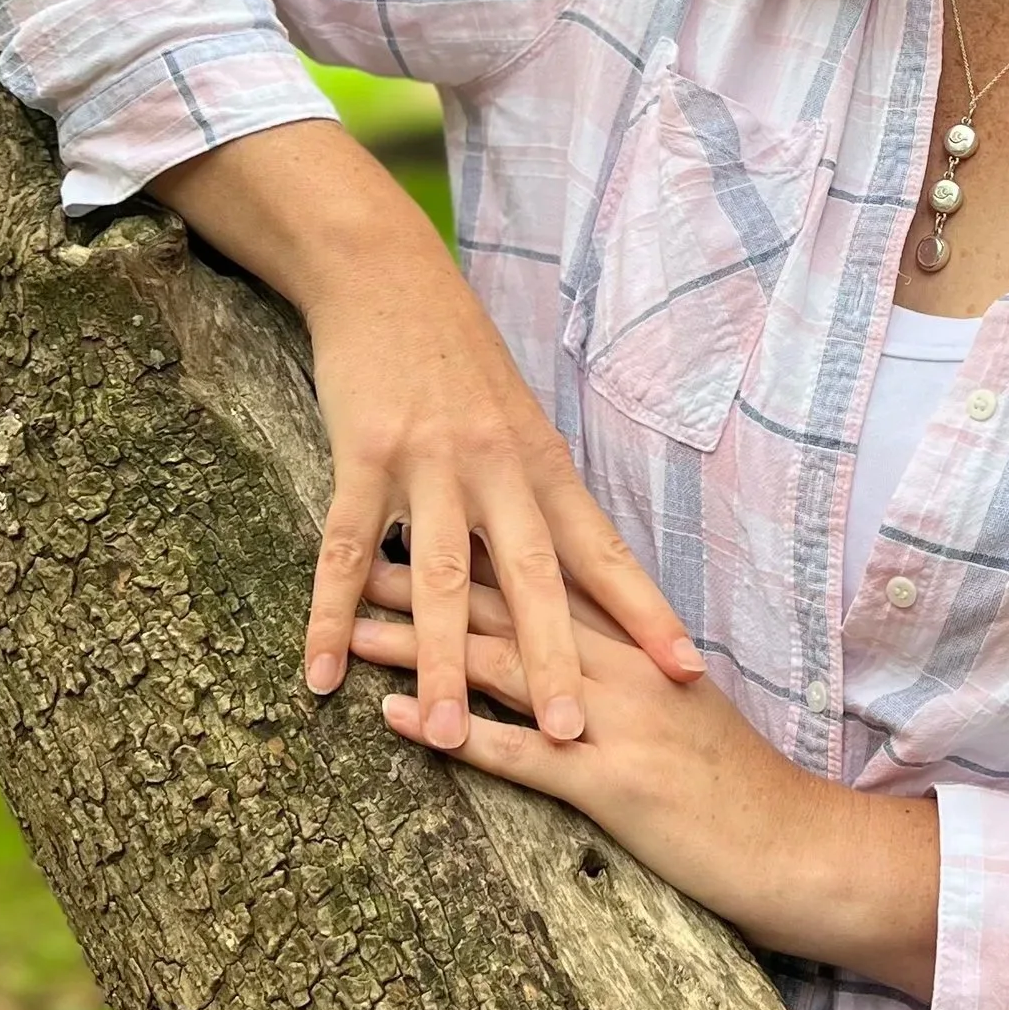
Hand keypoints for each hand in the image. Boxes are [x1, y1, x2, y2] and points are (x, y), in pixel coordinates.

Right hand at [152, 118, 697, 750]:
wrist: (387, 274)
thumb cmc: (455, 357)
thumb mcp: (513, 420)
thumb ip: (534, 493)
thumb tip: (567, 570)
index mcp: (541, 465)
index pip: (603, 553)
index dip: (645, 614)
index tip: (686, 672)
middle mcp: (497, 469)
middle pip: (533, 579)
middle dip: (554, 661)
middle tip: (576, 736)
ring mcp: (430, 464)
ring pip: (442, 579)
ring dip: (441, 661)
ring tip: (445, 735)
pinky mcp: (363, 456)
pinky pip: (347, 551)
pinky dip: (332, 617)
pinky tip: (323, 676)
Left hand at [354, 557, 939, 1000]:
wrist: (797, 845)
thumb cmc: (737, 788)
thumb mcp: (680, 713)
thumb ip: (628, 673)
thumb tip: (571, 651)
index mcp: (633, 646)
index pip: (538, 581)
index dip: (473, 550)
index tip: (414, 520)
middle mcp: (618, 667)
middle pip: (505, 608)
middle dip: (429, 582)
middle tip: (360, 554)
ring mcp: (612, 721)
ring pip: (500, 667)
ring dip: (422, 648)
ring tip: (358, 627)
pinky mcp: (608, 782)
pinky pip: (517, 753)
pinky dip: (457, 732)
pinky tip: (399, 719)